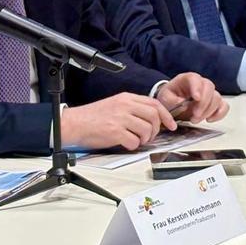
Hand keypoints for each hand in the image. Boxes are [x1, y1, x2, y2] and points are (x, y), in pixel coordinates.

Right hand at [62, 93, 176, 150]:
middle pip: (154, 116)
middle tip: (150, 136)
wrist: (74, 123)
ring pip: (147, 130)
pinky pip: (134, 141)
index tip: (171, 124)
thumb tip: (150, 119)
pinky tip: (125, 144)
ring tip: (136, 140)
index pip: (155, 104)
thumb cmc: (92, 117)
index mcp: (126, 98)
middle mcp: (125, 106)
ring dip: (145, 139)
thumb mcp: (115, 105)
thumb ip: (132, 108)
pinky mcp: (115, 132)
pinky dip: (133, 145)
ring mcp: (121, 118)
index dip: (167, 115)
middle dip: (156, 129)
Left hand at [156, 73, 228, 123]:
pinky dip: (220, 113)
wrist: (172, 104)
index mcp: (187, 79)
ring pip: (217, 98)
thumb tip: (183, 104)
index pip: (195, 78)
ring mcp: (209, 93)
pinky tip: (209, 119)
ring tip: (195, 120)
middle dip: (203, 104)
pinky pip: (224, 106)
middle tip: (194, 116)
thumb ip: (172, 100)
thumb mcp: (165, 98)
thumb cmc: (169, 98)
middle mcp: (201, 83)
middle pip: (209, 87)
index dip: (197, 87)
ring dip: (208, 111)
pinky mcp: (215, 103)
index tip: (196, 98)